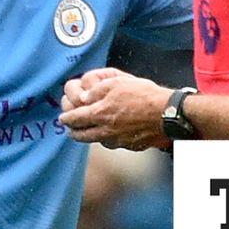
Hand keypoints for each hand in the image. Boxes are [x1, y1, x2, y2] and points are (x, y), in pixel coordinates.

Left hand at [58, 71, 172, 150]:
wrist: (166, 113)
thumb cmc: (143, 95)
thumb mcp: (117, 83)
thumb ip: (97, 90)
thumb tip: (83, 98)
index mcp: (100, 113)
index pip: (74, 119)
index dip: (66, 118)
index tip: (62, 118)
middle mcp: (105, 131)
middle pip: (81, 135)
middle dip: (72, 131)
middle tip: (69, 127)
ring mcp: (117, 141)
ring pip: (95, 141)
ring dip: (87, 136)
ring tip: (85, 132)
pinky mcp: (129, 146)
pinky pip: (111, 144)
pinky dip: (105, 139)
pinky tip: (107, 134)